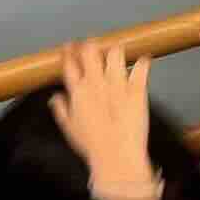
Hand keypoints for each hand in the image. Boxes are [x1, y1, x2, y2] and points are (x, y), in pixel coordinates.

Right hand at [52, 38, 156, 199]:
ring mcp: (118, 84)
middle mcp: (96, 83)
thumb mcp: (69, 128)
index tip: (69, 47)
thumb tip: (55, 98)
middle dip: (90, 44)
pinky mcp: (137, 89)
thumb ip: (61, 109)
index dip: (69, 52)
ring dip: (114, 50)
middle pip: (90, 51)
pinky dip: (143, 62)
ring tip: (116, 49)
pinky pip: (141, 67)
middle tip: (92, 44)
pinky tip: (144, 60)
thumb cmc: (92, 146)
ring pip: (114, 53)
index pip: (70, 63)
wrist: (116, 155)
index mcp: (78, 91)